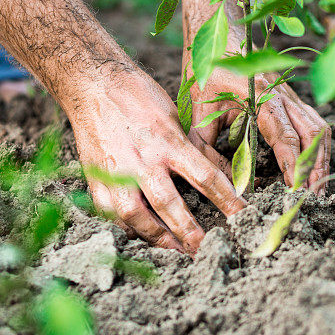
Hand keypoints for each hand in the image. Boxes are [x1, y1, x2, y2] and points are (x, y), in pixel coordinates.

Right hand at [66, 68, 245, 253]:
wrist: (92, 84)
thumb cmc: (138, 96)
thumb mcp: (174, 118)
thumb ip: (189, 150)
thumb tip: (214, 176)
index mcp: (168, 142)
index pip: (206, 178)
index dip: (228, 201)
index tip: (242, 217)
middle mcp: (143, 160)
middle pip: (170, 205)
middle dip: (190, 232)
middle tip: (205, 249)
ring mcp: (117, 172)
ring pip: (137, 217)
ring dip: (158, 237)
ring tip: (176, 250)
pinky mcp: (96, 179)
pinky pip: (111, 213)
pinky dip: (127, 227)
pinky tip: (141, 235)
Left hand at [187, 64, 331, 193]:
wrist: (217, 35)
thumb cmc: (205, 74)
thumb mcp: (197, 114)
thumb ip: (207, 150)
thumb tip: (228, 185)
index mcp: (259, 95)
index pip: (284, 136)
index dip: (293, 165)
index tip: (296, 191)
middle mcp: (282, 94)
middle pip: (311, 134)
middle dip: (314, 168)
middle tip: (314, 198)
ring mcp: (291, 95)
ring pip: (318, 129)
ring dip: (321, 160)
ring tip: (319, 190)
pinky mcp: (293, 99)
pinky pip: (314, 123)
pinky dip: (319, 148)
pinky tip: (315, 168)